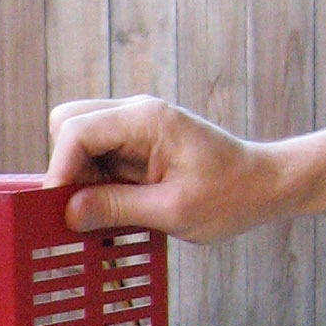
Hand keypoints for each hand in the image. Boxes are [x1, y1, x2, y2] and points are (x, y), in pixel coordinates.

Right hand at [48, 95, 290, 243]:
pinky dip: (95, 182)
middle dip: (66, 167)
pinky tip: (117, 207)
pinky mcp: (137, 142)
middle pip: (68, 123)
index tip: (60, 210)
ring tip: (105, 211)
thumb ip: (117, 208)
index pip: (76, 130)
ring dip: (81, 178)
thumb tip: (68, 212)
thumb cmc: (232, 195)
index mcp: (147, 119)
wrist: (266, 184)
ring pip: (78, 140)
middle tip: (83, 206)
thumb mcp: (173, 211)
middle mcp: (137, 112)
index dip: (59, 171)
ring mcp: (136, 125)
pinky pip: (98, 155)